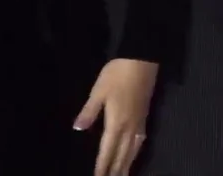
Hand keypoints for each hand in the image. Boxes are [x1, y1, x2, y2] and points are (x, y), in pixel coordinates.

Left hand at [74, 58, 158, 175]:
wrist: (142, 58)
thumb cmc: (117, 73)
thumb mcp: (99, 91)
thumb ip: (89, 111)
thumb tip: (77, 129)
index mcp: (117, 123)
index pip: (107, 150)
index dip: (102, 166)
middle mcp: (130, 126)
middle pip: (122, 154)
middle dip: (116, 170)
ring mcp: (139, 121)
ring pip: (133, 149)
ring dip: (127, 164)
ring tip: (124, 175)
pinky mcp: (145, 114)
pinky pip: (140, 140)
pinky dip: (136, 151)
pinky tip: (135, 151)